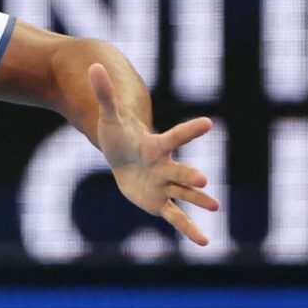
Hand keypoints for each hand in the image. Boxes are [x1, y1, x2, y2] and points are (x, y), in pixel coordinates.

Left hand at [88, 63, 220, 245]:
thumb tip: (92, 65)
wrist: (124, 156)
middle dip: (190, 176)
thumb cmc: (119, 134)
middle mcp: (166, 165)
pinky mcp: (159, 202)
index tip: (208, 123)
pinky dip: (189, 229)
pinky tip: (204, 242)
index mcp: (156, 145)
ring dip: (198, 201)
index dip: (189, 130)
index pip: (173, 136)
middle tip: (204, 181)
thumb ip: (104, 93)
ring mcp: (165, 185)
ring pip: (183, 194)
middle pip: (180, 170)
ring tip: (215, 206)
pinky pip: (175, 217)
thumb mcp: (109, 116)